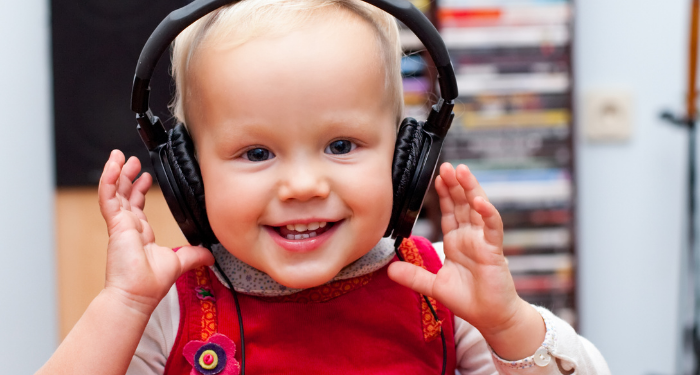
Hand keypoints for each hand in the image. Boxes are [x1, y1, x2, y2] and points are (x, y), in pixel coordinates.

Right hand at [98, 150, 213, 315]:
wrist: (138, 294)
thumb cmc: (151, 284)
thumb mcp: (180, 262)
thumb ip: (195, 255)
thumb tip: (211, 255)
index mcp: (141, 233)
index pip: (137, 206)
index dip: (139, 189)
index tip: (146, 175)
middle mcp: (129, 227)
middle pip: (124, 194)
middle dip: (127, 176)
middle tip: (131, 160)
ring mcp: (120, 225)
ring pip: (114, 192)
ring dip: (116, 173)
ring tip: (118, 156)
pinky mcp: (115, 225)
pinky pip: (108, 198)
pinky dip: (109, 181)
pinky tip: (113, 166)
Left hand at [388, 163, 542, 358]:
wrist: (491, 318)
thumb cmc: (469, 300)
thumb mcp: (434, 286)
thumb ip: (414, 276)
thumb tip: (389, 270)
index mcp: (457, 242)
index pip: (450, 212)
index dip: (444, 194)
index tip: (436, 177)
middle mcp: (471, 237)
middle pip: (463, 204)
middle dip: (455, 184)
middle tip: (447, 165)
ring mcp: (483, 241)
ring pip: (478, 209)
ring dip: (470, 189)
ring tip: (462, 171)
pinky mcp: (494, 251)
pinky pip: (492, 228)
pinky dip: (487, 214)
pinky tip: (479, 201)